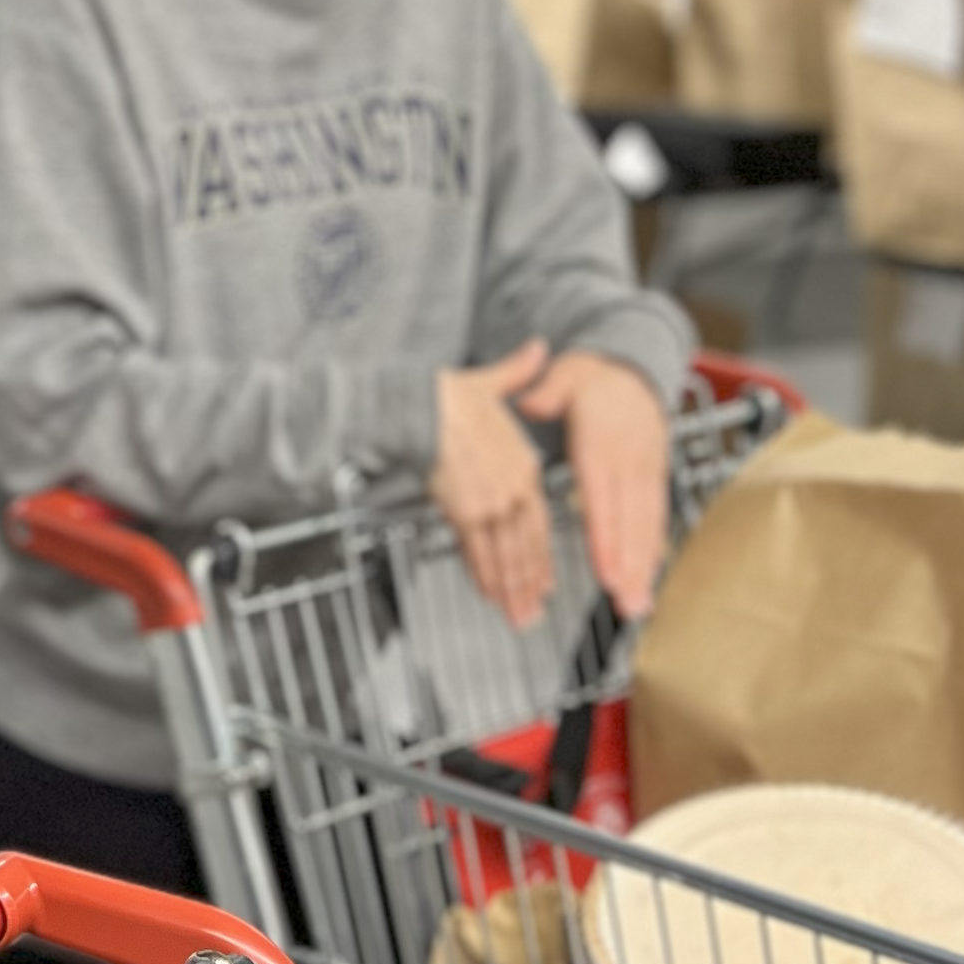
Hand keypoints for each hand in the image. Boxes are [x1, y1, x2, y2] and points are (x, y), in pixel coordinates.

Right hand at [431, 342, 558, 624]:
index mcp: (522, 464)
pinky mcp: (464, 510)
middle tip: (533, 612)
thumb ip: (518, 371)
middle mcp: (513, 488)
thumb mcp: (491, 381)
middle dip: (529, 583)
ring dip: (512, 588)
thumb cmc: (448, 394)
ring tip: (517, 616)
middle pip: (525, 545)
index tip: (543, 579)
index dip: (541, 554)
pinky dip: (487, 575)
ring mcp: (490, 502)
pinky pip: (478, 550)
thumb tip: (539, 348)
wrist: (421, 404)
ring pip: (505, 554)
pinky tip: (490, 594)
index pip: (537, 520)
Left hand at [518, 351, 673, 618]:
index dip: (605, 537)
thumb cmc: (592, 380)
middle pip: (629, 521)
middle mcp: (630, 462)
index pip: (602, 497)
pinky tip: (647, 579)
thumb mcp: (566, 375)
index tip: (604, 571)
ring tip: (637, 604)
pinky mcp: (655, 480)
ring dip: (643, 568)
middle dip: (628, 567)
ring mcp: (647, 472)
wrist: (633, 373)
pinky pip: (655, 519)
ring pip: (646, 526)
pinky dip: (653, 551)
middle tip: (625, 604)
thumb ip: (548, 392)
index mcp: (603, 442)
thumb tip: (530, 403)